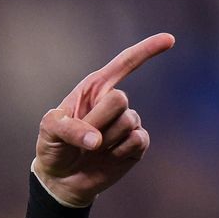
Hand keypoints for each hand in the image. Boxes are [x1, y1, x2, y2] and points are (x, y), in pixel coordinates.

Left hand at [34, 33, 174, 205]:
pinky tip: (107, 156)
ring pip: (128, 121)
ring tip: (93, 147)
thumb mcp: (48, 131)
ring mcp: (127, 123)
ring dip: (106, 139)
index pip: (123, 65)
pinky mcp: (136, 144)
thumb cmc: (53, 146)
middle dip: (98, 119)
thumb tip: (98, 140)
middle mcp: (113, 103)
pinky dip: (118, 151)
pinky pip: (137, 140)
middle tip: (83, 135)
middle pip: (120, 99)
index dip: (146, 51)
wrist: (61, 178)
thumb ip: (68, 128)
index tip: (170, 39)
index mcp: (93, 90)